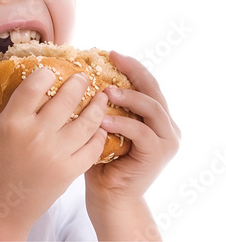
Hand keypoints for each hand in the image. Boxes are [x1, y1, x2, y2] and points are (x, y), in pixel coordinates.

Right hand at [0, 66, 108, 239]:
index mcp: (12, 123)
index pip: (35, 86)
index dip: (46, 73)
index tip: (51, 70)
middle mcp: (37, 136)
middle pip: (67, 98)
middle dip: (78, 82)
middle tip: (83, 76)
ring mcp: (57, 155)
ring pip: (86, 122)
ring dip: (97, 105)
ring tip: (100, 96)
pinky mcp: (69, 172)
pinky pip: (93, 148)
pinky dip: (100, 134)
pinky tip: (99, 126)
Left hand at [85, 51, 180, 209]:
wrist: (110, 195)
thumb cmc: (100, 157)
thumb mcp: (103, 123)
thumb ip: (104, 103)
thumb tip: (81, 73)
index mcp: (153, 115)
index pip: (146, 82)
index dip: (131, 65)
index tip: (112, 52)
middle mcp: (166, 124)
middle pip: (153, 89)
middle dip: (133, 71)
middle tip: (113, 60)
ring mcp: (166, 139)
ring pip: (152, 107)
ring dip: (128, 96)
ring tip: (106, 91)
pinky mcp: (159, 154)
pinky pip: (142, 132)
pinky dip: (122, 123)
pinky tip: (102, 120)